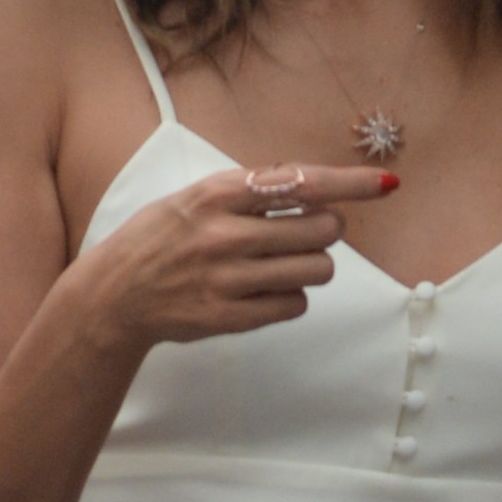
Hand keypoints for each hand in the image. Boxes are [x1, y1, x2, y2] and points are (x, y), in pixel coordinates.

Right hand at [76, 164, 391, 356]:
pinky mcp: (230, 318)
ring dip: (311, 266)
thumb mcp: (195, 197)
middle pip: (323, 229)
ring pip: (317, 270)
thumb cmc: (163, 238)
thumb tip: (313, 184)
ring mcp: (228, 279)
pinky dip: (292, 297)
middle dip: (326, 230)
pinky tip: (265, 290)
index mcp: (217, 194)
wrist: (114, 294)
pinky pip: (296, 305)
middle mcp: (224, 234)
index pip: (300, 183)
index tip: (387, 184)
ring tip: (279, 264)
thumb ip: (249, 190)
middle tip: (307, 232)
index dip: (349, 184)